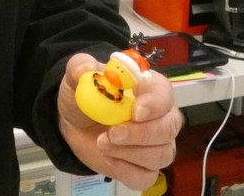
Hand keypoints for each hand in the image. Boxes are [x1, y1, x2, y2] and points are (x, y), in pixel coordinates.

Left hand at [57, 53, 182, 190]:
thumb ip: (79, 66)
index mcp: (149, 89)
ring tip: (101, 143)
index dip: (154, 104)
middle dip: (140, 134)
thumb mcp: (77, 76)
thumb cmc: (86, 95)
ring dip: (129, 153)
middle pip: (168, 129)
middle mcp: (160, 117)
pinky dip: (125, 171)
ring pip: (161, 155)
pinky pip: (146, 177)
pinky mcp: (144, 168)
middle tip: (112, 133)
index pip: (164, 94)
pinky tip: (107, 159)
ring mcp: (156, 145)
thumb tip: (86, 69)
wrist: (75, 122)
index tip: (135, 112)